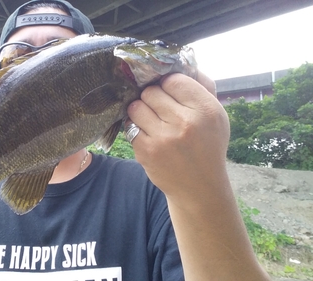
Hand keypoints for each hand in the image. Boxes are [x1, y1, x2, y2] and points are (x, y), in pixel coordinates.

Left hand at [128, 73, 270, 279]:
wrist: (198, 187)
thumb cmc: (207, 146)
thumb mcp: (216, 116)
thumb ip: (202, 87)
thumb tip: (183, 61)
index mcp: (206, 110)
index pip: (174, 79)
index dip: (169, 84)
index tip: (170, 93)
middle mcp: (185, 122)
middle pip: (151, 91)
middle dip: (152, 97)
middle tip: (159, 109)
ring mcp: (164, 137)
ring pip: (136, 106)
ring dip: (140, 111)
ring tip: (151, 120)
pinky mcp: (146, 150)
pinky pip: (130, 126)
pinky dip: (136, 128)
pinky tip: (148, 135)